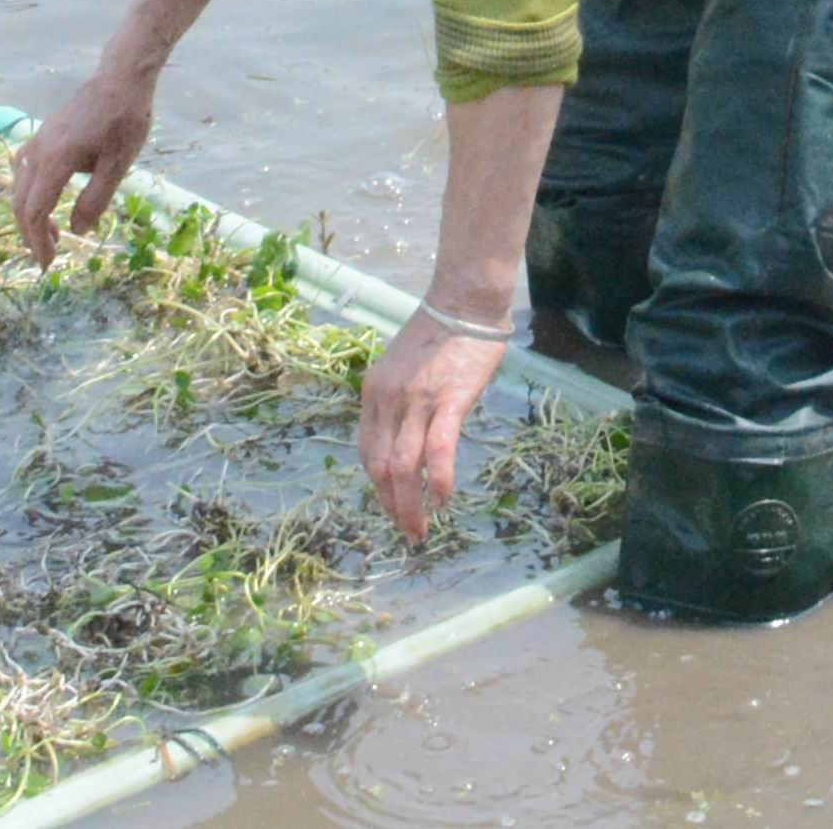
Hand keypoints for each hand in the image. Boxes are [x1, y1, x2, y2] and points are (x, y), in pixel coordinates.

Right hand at [13, 64, 154, 260]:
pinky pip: (25, 169)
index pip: (35, 211)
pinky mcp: (44, 135)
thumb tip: (77, 231)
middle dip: (31, 233)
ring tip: (53, 233)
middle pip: (21, 202)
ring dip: (30, 214)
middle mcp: (38, 151)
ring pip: (20, 186)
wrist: (120, 78)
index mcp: (55, 160)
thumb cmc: (124, 120)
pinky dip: (30, 192)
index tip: (48, 263)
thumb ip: (96, 200)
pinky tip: (47, 198)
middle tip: (49, 256)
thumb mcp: (118, 165)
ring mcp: (38, 141)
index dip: (37, 240)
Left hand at [356, 305, 507, 541]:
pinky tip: (444, 499)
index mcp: (373, 393)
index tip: (392, 508)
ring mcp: (417, 400)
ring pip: (404, 465)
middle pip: (382, 467)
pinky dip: (440, 479)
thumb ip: (398, 403)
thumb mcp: (402, 368)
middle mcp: (388, 399)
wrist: (464, 300)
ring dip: (410, 505)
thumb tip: (405, 441)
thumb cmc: (439, 333)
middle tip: (408, 532)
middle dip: (392, 506)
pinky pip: (438, 447)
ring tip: (421, 529)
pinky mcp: (449, 399)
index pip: (368, 453)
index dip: (378, 488)